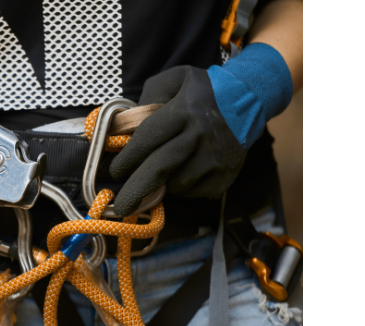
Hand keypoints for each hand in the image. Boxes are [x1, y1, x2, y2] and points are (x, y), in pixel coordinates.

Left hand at [109, 65, 245, 215]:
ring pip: (175, 184)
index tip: (114, 172)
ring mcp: (214, 158)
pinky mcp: (224, 176)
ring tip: (162, 173)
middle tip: (122, 206)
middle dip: (136, 190)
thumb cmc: (203, 91)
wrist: (249, 99)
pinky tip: (185, 172)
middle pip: (160, 168)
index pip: (148, 138)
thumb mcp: (175, 79)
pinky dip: (182, 187)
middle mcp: (200, 135)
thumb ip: (148, 98)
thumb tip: (126, 128)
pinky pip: (193, 192)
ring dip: (162, 184)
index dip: (128, 158)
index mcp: (184, 110)